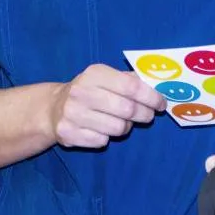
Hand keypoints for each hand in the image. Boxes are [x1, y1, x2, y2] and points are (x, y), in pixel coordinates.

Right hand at [49, 64, 166, 149]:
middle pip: (128, 110)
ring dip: (125, 127)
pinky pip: (102, 141)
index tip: (161, 104)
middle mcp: (81, 92)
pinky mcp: (68, 133)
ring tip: (119, 121)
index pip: (131, 87)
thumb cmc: (89, 91)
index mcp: (94, 74)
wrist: (53, 108)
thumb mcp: (106, 78)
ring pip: (118, 128)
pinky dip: (106, 137)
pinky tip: (99, 129)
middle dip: (144, 115)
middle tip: (148, 116)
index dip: (151, 97)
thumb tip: (158, 85)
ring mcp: (73, 114)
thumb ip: (130, 80)